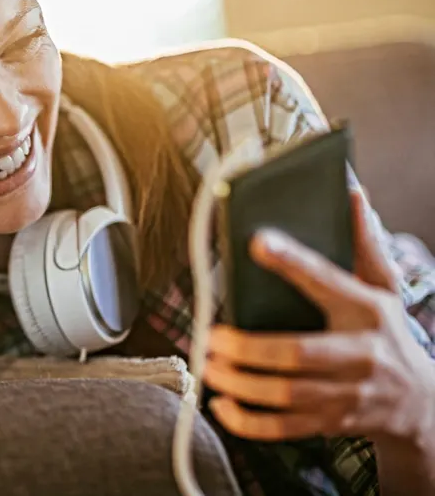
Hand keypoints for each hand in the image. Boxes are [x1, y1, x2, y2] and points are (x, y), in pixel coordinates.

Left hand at [204, 190, 434, 447]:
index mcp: (367, 311)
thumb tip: (351, 193)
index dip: (292, 262)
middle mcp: (359, 354)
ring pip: (286, 395)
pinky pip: (284, 428)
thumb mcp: (383, 288)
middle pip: (296, 354)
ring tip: (208, 366)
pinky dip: (247, 421)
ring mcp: (346, 394)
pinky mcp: (332, 423)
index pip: (326, 281)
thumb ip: (363, 244)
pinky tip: (221, 404)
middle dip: (246, 348)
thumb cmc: (386, 334)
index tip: (256, 243)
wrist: (422, 405)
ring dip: (238, 382)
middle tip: (211, 337)